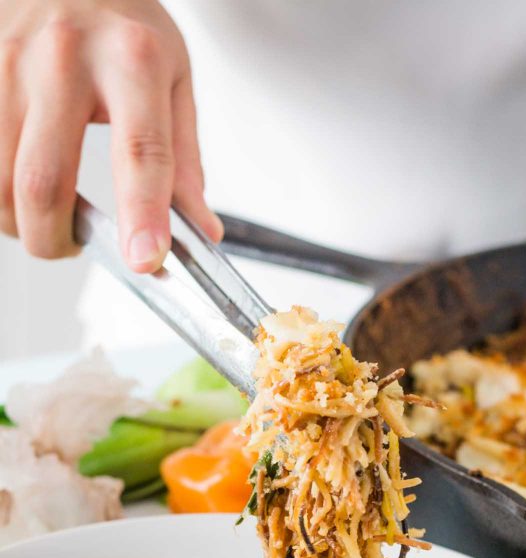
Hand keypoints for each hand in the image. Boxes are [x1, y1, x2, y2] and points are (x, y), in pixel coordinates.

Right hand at [0, 0, 222, 271]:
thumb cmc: (120, 22)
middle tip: (69, 246)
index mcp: (131, 59)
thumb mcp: (171, 77)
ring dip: (16, 220)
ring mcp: (6, 58)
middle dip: (53, 239)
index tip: (145, 260)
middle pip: (44, 181)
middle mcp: (63, 56)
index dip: (143, 214)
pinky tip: (14, 182)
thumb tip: (200, 234)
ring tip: (41, 213)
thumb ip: (183, 162)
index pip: (140, 152)